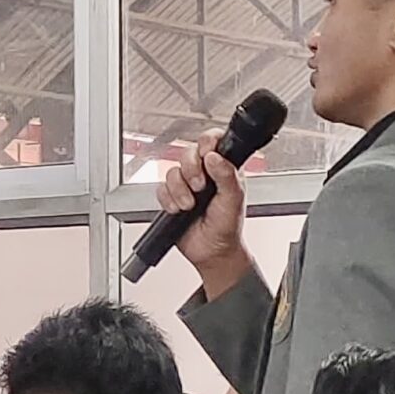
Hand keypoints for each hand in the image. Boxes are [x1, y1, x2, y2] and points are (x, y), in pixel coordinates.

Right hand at [157, 130, 248, 293]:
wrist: (212, 251)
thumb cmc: (227, 226)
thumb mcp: (233, 198)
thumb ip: (227, 175)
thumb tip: (215, 157)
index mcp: (222, 168)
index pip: (212, 141)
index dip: (207, 143)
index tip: (207, 154)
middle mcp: (203, 173)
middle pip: (187, 153)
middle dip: (191, 170)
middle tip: (200, 186)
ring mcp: (186, 185)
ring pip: (172, 171)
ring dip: (180, 190)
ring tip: (190, 204)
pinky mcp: (171, 198)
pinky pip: (161, 189)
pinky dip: (169, 200)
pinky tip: (179, 209)